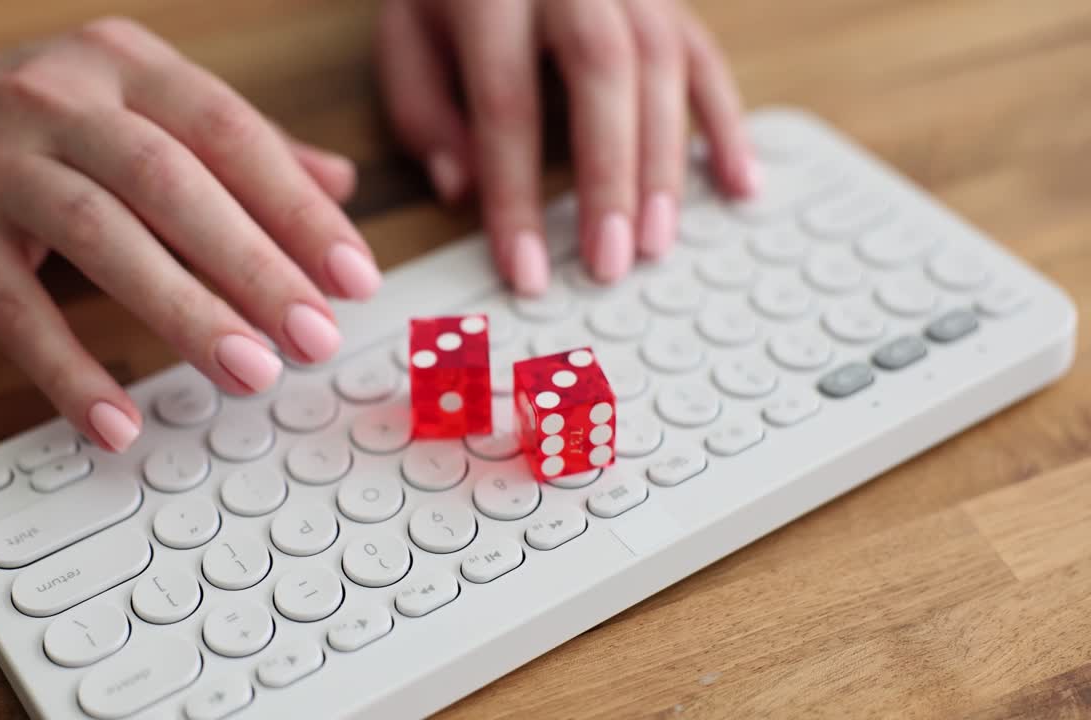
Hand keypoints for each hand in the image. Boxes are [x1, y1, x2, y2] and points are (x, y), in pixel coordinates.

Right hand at [0, 17, 381, 451]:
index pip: (233, 135)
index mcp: (129, 68)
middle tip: (318, 337)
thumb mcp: (136, 104)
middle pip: (175, 184)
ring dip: (185, 311)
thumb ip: (238, 143)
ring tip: (253, 373)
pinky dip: (68, 369)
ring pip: (104, 236)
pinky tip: (118, 421)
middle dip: (256, 266)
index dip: (299, 209)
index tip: (354, 277)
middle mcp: (66, 101)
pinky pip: (14, 309)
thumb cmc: (33, 118)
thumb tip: (338, 184)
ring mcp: (1, 163)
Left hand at [377, 0, 755, 293]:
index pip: (506, 101)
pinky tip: (740, 185)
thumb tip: (463, 191)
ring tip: (657, 244)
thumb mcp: (407, 36)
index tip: (525, 270)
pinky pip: (706, 58)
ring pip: (662, 64)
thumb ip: (424, 112)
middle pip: (601, 74)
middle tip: (609, 263)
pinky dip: (727, 125)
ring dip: (666, 163)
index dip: (516, 194)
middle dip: (609, 179)